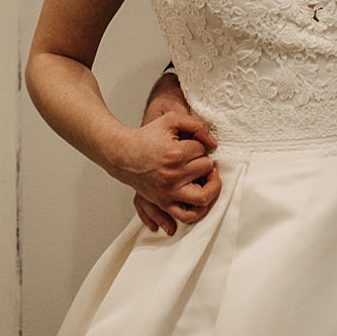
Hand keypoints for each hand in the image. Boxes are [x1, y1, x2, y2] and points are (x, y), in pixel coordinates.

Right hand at [108, 104, 219, 233]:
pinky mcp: (164, 203)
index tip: (189, 145)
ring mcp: (168, 192)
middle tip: (196, 159)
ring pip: (203, 198)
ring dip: (211, 188)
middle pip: (206, 169)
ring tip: (207, 180)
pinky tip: (200, 199)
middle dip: (204, 161)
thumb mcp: (171, 119)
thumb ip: (196, 125)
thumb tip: (213, 143)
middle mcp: (173, 176)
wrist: (123, 155)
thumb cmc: (147, 137)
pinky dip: (198, 212)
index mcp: (175, 154)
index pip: (202, 150)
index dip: (199, 145)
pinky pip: (186, 216)